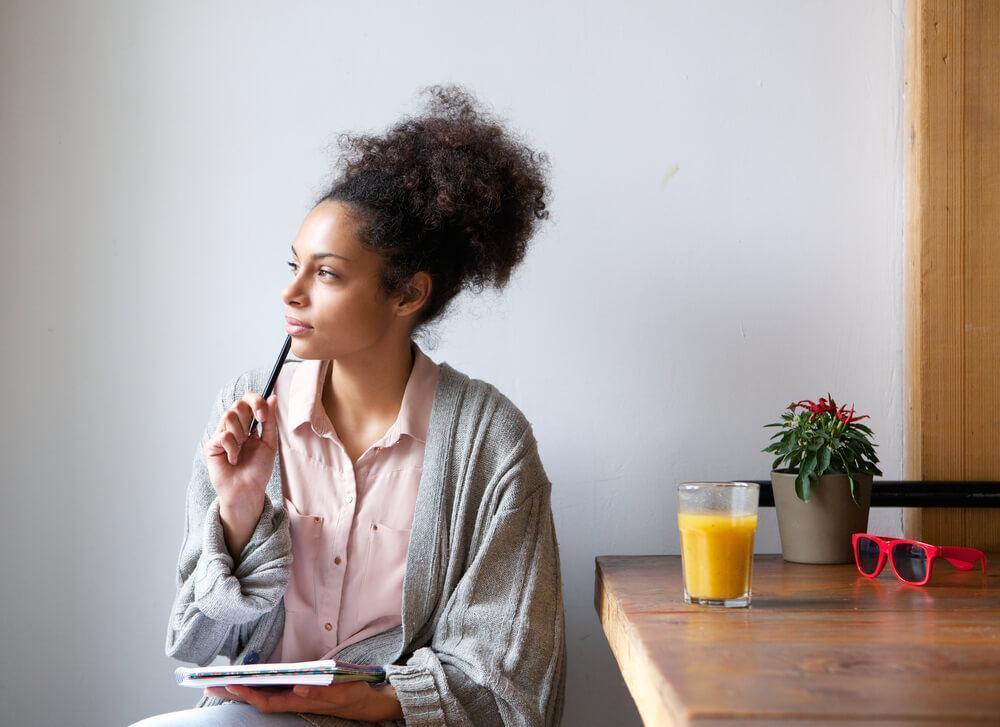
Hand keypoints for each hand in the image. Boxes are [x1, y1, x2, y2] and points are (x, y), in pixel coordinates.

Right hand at [203, 392, 277, 516]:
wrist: (248, 490)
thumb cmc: (258, 469)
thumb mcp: (269, 443)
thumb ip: (270, 421)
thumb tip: (273, 397)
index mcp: (248, 424)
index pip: (248, 401)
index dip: (255, 401)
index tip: (263, 416)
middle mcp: (233, 427)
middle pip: (237, 404)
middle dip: (249, 417)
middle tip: (252, 434)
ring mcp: (221, 435)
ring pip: (228, 415)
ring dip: (240, 433)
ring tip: (242, 449)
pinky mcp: (211, 446)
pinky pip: (223, 435)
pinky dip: (233, 448)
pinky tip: (233, 459)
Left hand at [203, 680, 403, 720]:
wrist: (366, 701)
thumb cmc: (352, 695)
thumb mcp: (340, 691)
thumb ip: (319, 691)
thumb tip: (297, 687)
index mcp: (299, 702)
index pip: (267, 701)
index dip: (248, 694)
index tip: (231, 684)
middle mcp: (292, 700)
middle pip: (258, 698)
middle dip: (235, 691)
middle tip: (209, 683)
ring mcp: (294, 697)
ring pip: (263, 694)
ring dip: (242, 688)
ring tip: (221, 680)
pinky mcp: (298, 691)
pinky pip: (272, 690)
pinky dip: (257, 684)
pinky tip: (248, 679)